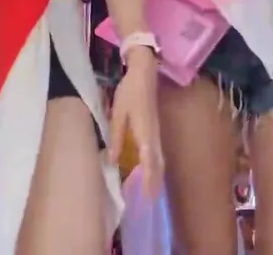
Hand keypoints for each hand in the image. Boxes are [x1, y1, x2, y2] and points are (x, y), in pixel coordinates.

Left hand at [108, 48, 162, 195]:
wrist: (144, 73)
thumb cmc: (129, 91)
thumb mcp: (118, 113)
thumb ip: (116, 137)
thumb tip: (113, 160)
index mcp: (144, 131)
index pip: (149, 159)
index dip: (149, 178)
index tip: (148, 194)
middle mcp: (154, 134)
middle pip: (158, 163)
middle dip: (155, 181)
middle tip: (150, 200)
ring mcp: (156, 131)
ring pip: (159, 158)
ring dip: (156, 174)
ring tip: (152, 190)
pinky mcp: (155, 128)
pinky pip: (157, 151)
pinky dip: (155, 164)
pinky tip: (151, 170)